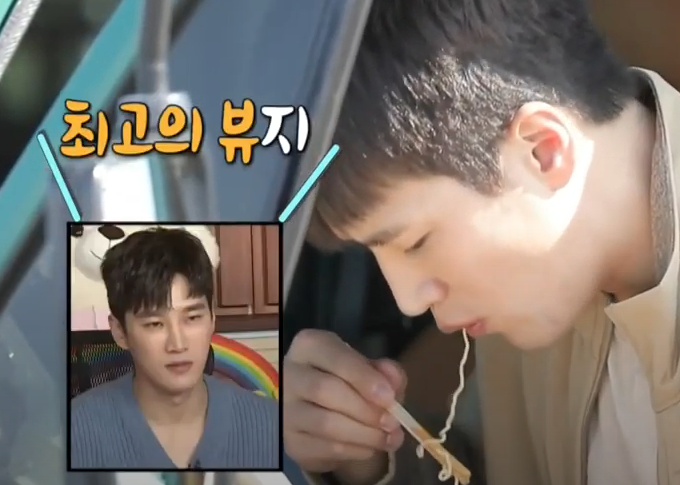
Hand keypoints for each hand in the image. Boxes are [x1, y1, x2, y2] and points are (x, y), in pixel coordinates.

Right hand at [283, 329, 406, 473]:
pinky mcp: (292, 441)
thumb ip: (385, 371)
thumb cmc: (348, 380)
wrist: (322, 409)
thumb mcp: (369, 368)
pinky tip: (371, 447)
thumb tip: (393, 381)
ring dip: (364, 434)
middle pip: (325, 390)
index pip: (333, 357)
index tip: (389, 397)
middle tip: (392, 421)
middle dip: (365, 409)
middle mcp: (290, 374)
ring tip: (389, 437)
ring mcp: (287, 410)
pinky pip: (326, 448)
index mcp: (309, 346)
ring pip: (325, 424)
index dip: (362, 377)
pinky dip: (356, 450)